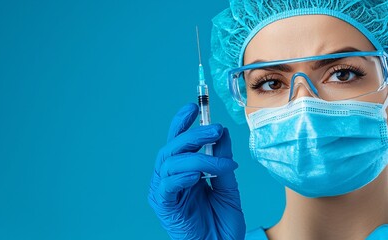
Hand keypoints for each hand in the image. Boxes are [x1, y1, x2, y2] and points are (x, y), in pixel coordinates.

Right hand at [148, 103, 245, 239]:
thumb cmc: (221, 222)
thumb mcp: (227, 185)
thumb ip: (222, 160)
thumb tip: (222, 133)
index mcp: (182, 170)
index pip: (178, 140)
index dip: (182, 122)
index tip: (195, 107)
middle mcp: (169, 177)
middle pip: (172, 147)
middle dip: (194, 135)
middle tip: (216, 130)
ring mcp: (164, 191)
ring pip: (171, 162)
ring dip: (197, 158)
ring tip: (221, 163)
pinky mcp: (164, 205)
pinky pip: (167, 185)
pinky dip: (181, 176)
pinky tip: (197, 176)